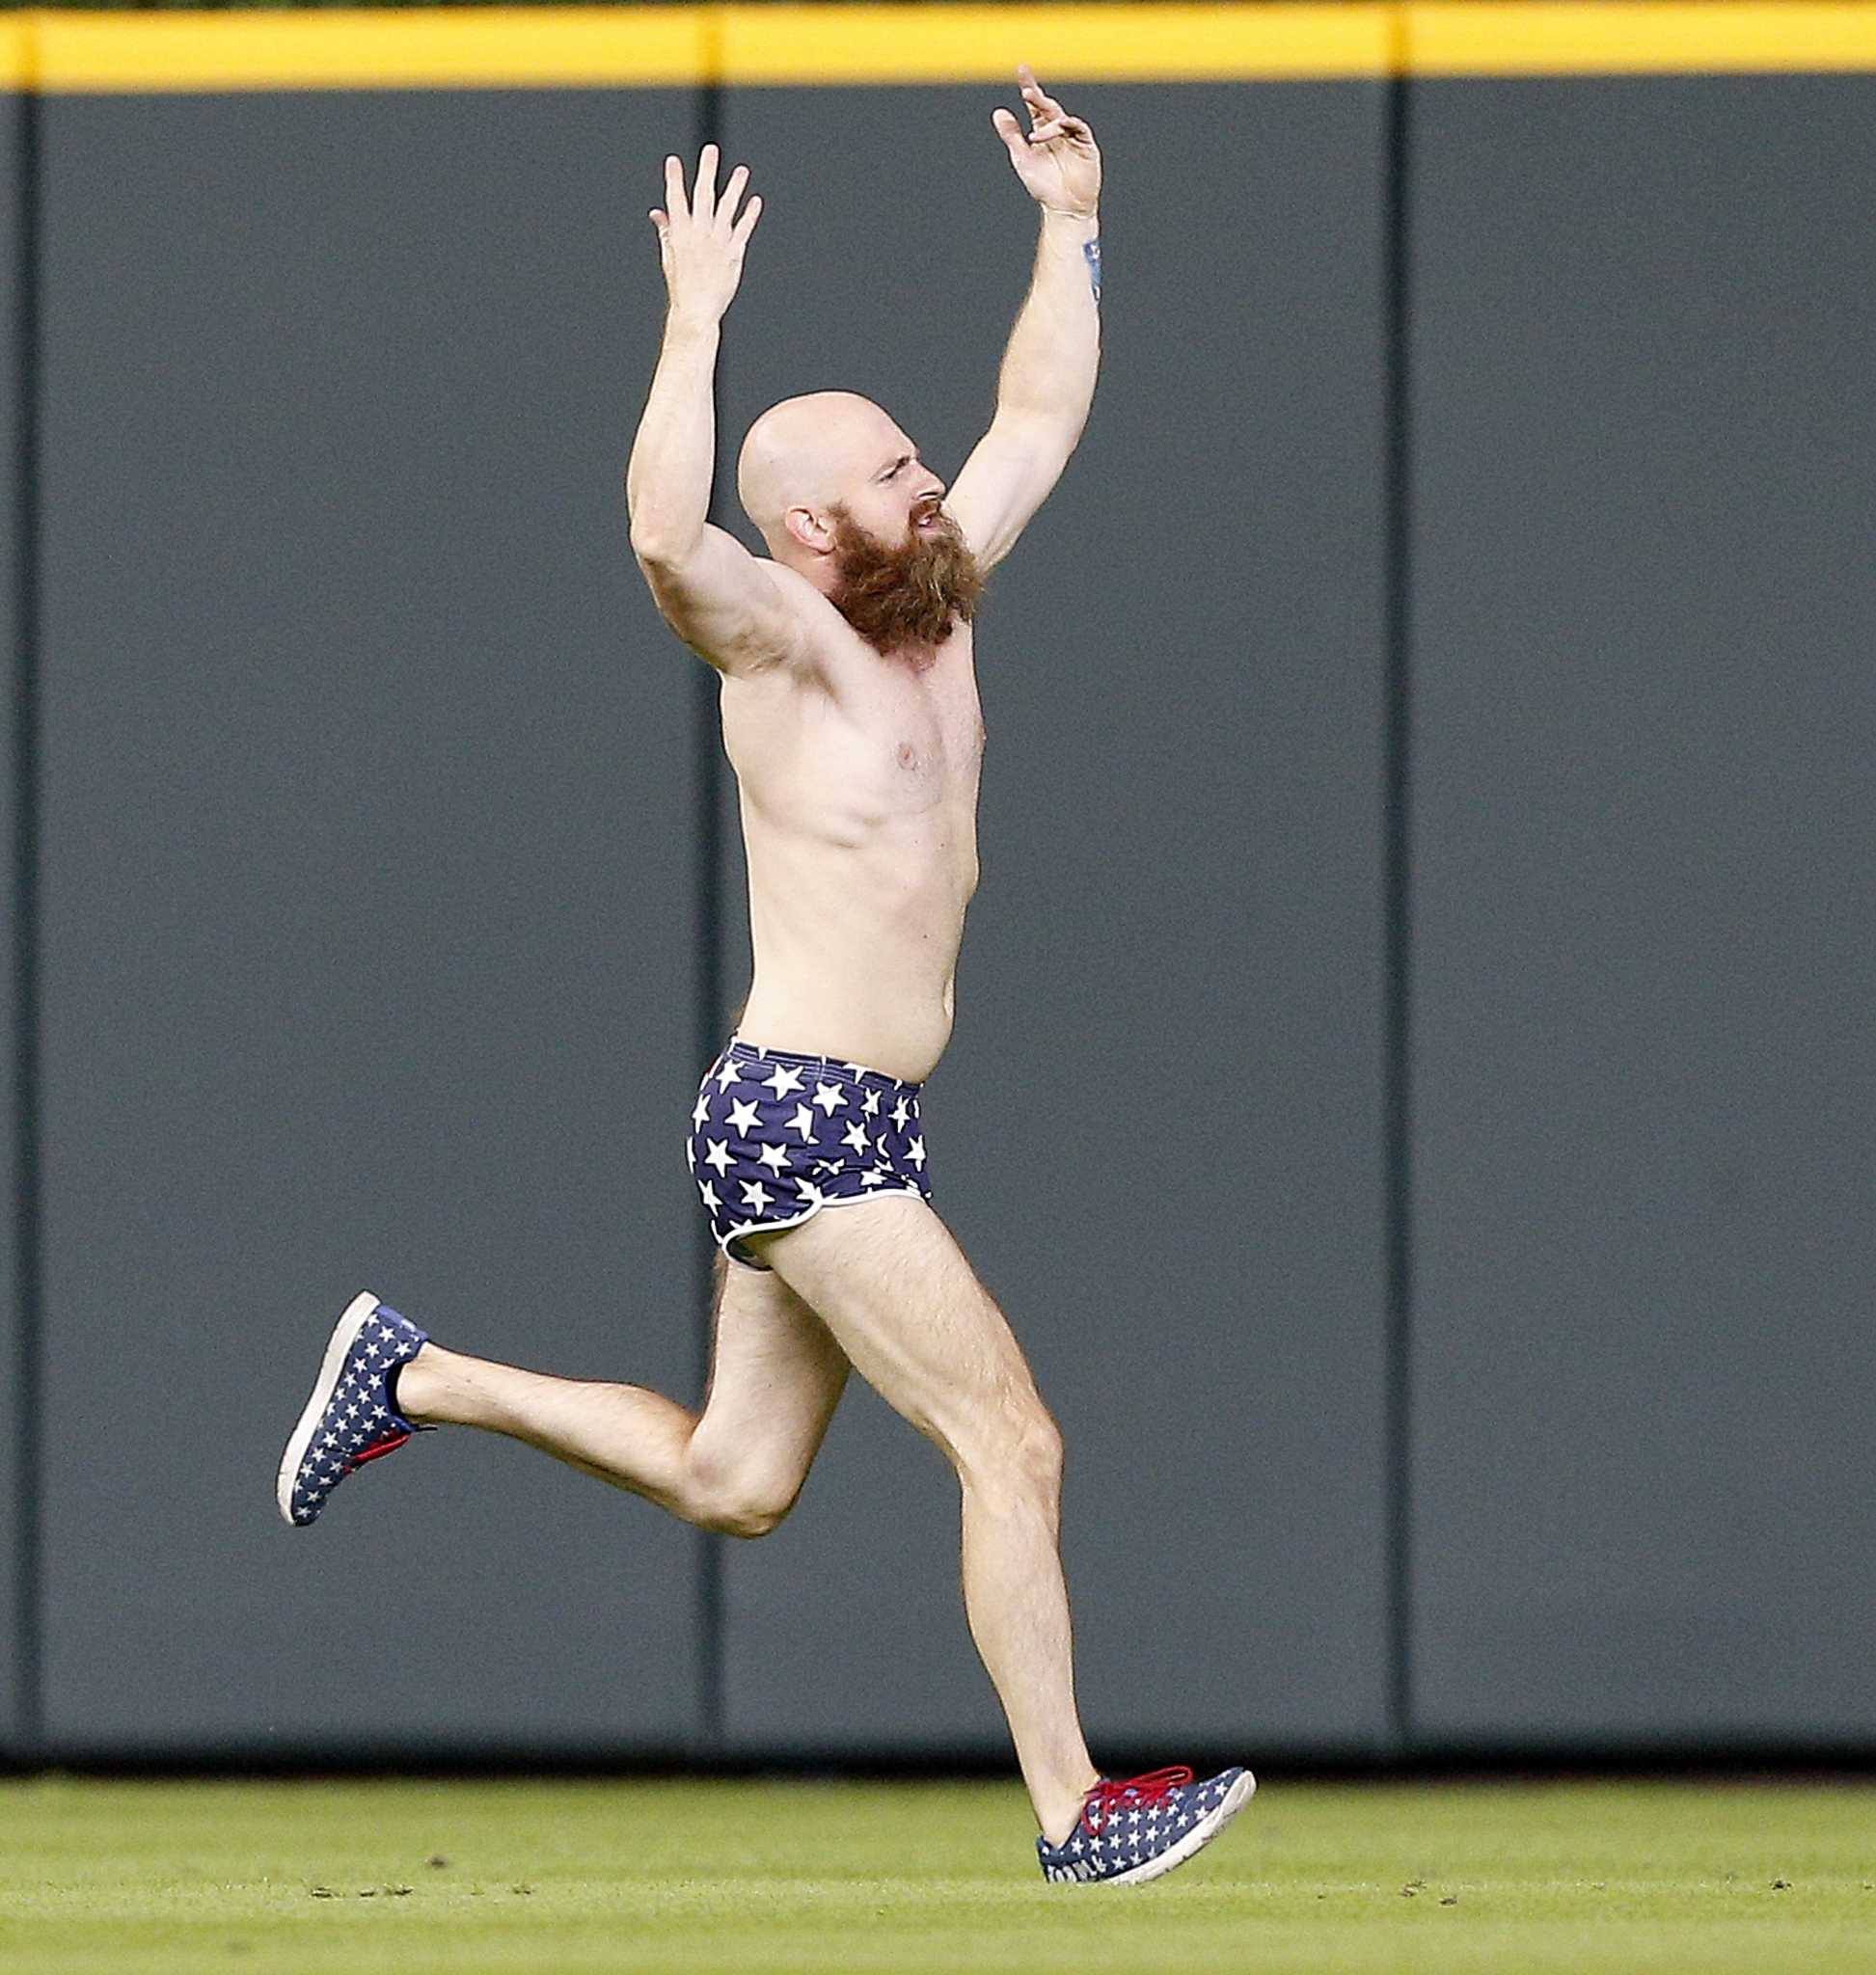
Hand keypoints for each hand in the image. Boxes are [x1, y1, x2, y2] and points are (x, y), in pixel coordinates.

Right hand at [648, 144, 762, 326]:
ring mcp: (718, 242)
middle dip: (706, 171)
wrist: (697, 311)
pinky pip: (743, 228)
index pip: (675, 199)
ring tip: (742, 170)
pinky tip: (755, 200)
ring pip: (727, 207)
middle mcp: (699, 233)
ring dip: (735, 187)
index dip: (674, 179)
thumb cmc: (682, 287)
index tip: (673, 161)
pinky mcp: (734, 253)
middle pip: (703, 195)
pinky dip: (750, 214)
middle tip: (710, 151)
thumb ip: (666, 232)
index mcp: (679, 234)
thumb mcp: (669, 258)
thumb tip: (657, 213)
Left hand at [991, 66, 1099, 219]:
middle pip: (1048, 106)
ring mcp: (1073, 137)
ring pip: (1060, 118)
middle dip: (1038, 97)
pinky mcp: (1086, 146)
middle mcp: (1058, 130)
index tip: (1023, 70)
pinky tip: (1057, 128)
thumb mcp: (1022, 158)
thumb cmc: (1044, 186)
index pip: (1035, 104)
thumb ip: (1011, 135)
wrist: (1064, 208)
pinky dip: (1068, 125)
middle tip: (1027, 92)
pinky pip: (1079, 129)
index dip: (1030, 87)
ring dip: (1048, 120)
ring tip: (1035, 136)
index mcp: (1042, 131)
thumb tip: (999, 112)